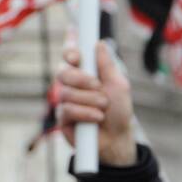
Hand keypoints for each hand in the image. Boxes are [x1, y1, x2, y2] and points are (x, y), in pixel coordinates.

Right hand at [56, 41, 137, 166]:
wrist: (116, 138)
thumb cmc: (119, 111)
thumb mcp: (118, 84)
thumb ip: (107, 65)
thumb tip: (99, 43)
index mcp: (86, 72)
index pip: (71, 54)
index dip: (70, 49)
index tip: (76, 54)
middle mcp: (73, 84)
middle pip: (63, 71)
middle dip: (81, 79)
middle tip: (98, 86)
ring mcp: (66, 100)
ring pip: (66, 92)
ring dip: (89, 100)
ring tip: (103, 108)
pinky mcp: (62, 116)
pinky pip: (67, 109)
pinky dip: (85, 113)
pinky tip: (96, 118)